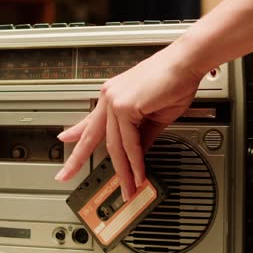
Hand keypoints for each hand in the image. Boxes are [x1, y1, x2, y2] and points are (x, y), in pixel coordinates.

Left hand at [54, 42, 205, 200]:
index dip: (76, 133)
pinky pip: (129, 143)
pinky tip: (138, 174)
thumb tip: (137, 157)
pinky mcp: (125, 106)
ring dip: (123, 171)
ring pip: (114, 146)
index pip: (91, 120)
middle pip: (91, 136)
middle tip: (65, 175)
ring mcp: (115, 101)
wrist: (187, 63)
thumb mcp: (155, 116)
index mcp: (113, 96)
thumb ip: (142, 136)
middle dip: (77, 159)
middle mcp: (109, 97)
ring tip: (127, 189)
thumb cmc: (175, 82)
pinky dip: (136, 162)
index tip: (65, 140)